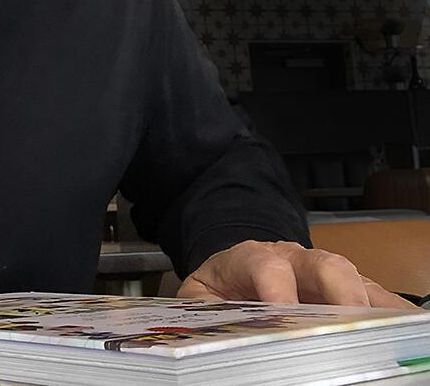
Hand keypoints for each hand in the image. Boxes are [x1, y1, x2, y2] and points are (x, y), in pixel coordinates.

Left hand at [177, 240, 416, 309]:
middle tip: (350, 323)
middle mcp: (293, 258)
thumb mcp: (199, 302)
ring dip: (373, 306)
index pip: (264, 264)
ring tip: (388, 333)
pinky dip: (389, 314)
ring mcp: (323, 271)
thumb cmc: (218, 290)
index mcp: (249, 258)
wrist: (231, 270)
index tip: (282, 313)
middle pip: (325, 263)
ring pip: (355, 278)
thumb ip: (206, 316)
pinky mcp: (345, 287)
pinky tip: (402, 332)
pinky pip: (373, 296)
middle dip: (339, 291)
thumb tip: (211, 344)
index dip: (276, 287)